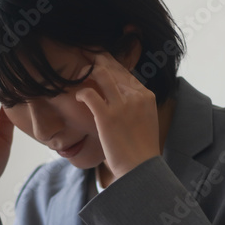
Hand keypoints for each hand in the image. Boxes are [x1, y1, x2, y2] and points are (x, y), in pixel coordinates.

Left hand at [74, 51, 159, 179]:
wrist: (141, 168)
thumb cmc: (140, 150)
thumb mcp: (145, 121)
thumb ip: (135, 106)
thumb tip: (121, 100)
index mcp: (147, 96)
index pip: (126, 72)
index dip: (110, 64)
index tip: (99, 61)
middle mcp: (136, 96)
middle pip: (114, 69)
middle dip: (98, 60)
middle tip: (85, 56)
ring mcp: (121, 105)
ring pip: (102, 75)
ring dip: (89, 71)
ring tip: (79, 71)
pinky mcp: (106, 116)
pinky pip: (89, 94)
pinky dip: (81, 93)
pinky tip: (78, 97)